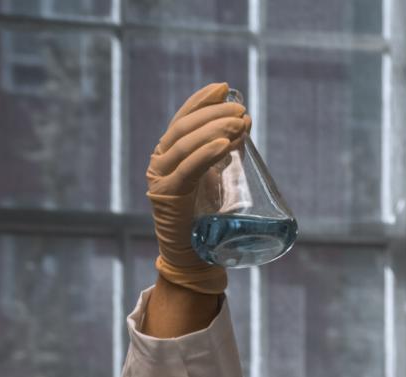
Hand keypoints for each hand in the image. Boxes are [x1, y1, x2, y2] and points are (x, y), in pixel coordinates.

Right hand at [145, 82, 250, 294]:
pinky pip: (188, 169)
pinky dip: (206, 154)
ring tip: (240, 123)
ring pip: (186, 144)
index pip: (183, 119)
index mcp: (168, 155)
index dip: (202, 100)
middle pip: (185, 127)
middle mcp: (160, 162)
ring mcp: (160, 178)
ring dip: (215, 129)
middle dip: (214, 114)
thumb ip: (224, 154)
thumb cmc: (207, 222)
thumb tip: (245, 125)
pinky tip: (224, 143)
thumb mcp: (216, 181)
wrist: (194, 259)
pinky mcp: (168, 196)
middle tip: (241, 110)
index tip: (225, 88)